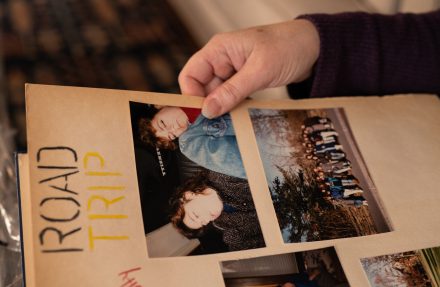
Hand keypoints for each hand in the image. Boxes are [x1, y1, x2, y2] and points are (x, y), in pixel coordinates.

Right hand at [178, 19, 319, 117]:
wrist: (314, 47)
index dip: (192, 96)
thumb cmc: (288, 47)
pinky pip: (230, 96)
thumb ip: (232, 91)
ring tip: (230, 123)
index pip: (191, 74)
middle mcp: (221, 59)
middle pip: (202, 87)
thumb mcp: (260, 71)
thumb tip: (208, 110)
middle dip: (208, 106)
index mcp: (219, 49)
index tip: (201, 116)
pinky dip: (233, 106)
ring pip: (216, 94)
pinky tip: (239, 116)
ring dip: (222, 108)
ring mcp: (232, 70)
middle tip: (217, 126)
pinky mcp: (243, 80)